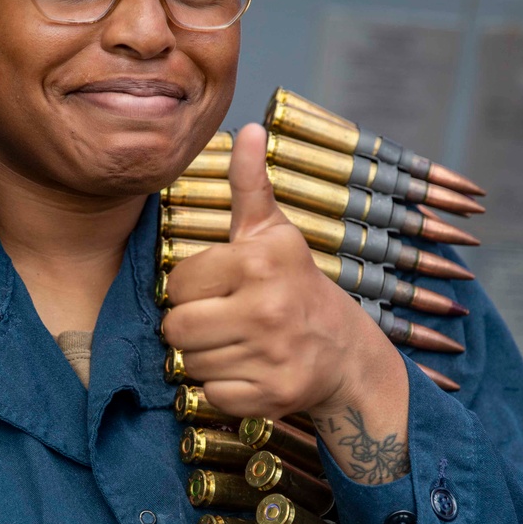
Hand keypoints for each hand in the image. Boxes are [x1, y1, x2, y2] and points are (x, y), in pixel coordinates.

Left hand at [161, 123, 404, 424]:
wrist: (346, 351)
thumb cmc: (296, 285)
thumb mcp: (274, 233)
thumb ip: (250, 186)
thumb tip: (249, 128)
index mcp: (258, 261)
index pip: (176, 283)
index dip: (188, 290)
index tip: (215, 291)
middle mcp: (267, 307)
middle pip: (177, 328)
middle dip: (190, 328)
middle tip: (219, 323)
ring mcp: (273, 353)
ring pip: (192, 363)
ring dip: (206, 359)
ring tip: (236, 345)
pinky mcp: (275, 393)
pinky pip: (214, 395)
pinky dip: (224, 389)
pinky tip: (249, 371)